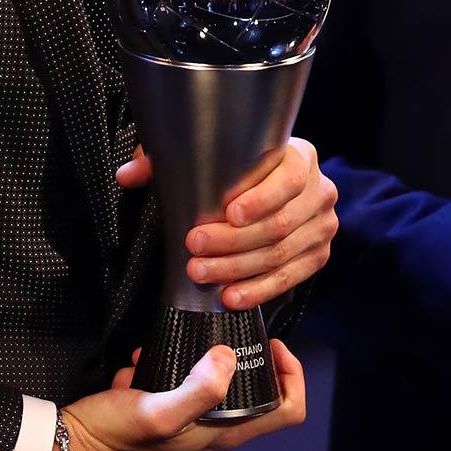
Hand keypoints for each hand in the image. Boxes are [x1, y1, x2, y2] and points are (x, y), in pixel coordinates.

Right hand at [53, 340, 305, 450]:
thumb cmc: (116, 437)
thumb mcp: (156, 411)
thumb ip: (198, 388)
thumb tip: (228, 356)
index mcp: (225, 435)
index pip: (288, 411)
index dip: (292, 375)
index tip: (270, 344)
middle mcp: (215, 431)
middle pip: (256, 390)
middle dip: (242, 356)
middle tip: (223, 329)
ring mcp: (190, 423)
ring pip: (213, 382)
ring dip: (194, 359)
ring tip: (170, 344)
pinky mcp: (164, 413)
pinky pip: (177, 382)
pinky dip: (163, 365)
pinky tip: (139, 361)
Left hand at [118, 137, 338, 309]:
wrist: (273, 186)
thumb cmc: (239, 168)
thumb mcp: (207, 155)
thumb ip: (167, 159)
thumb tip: (128, 175)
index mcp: (301, 156)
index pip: (289, 179)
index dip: (261, 198)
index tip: (227, 213)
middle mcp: (320, 190)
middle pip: (280, 223)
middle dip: (233, 241)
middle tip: (194, 247)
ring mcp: (322, 226)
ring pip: (281, 254)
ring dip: (238, 268)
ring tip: (201, 273)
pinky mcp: (317, 255)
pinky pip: (290, 278)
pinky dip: (258, 290)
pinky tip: (230, 295)